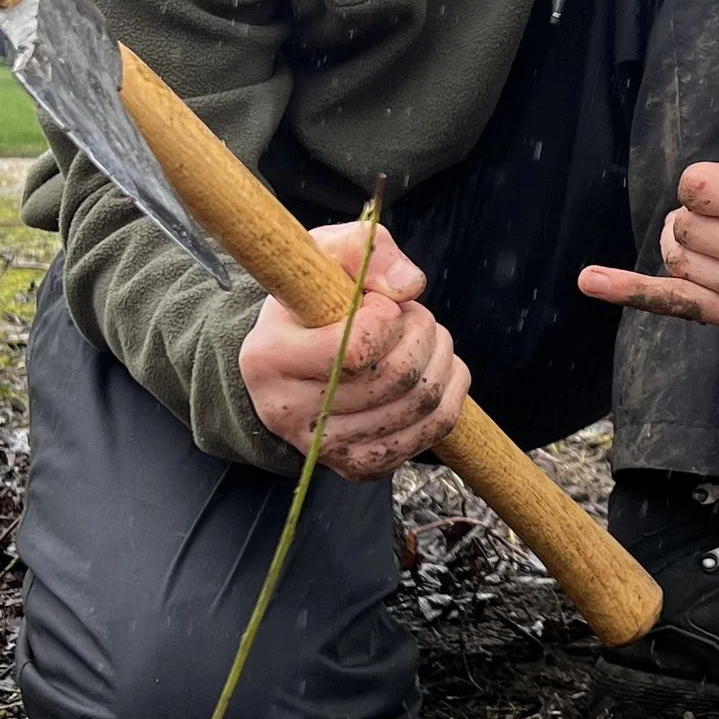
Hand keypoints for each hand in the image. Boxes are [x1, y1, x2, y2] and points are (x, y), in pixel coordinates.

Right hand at [238, 223, 469, 476]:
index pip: (354, 350)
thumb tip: (409, 286)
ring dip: (441, 357)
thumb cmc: (308, 303)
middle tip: (413, 315)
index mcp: (268, 357)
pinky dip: (451, 391)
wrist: (289, 362)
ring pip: (422, 404)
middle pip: (397, 377)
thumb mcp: (324, 256)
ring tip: (424, 336)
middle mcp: (288, 413)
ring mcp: (325, 449)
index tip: (381, 304)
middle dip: (423, 332)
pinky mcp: (359, 466)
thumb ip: (366, 251)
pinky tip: (437, 367)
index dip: (386, 318)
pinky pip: (432, 431)